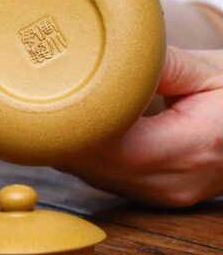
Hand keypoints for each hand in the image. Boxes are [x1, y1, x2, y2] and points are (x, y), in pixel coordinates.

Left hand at [58, 46, 222, 206]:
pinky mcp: (151, 194)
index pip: (112, 145)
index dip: (76, 124)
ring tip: (61, 109)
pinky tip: (84, 128)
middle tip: (47, 95)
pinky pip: (102, 176)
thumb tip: (108, 59)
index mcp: (191, 147)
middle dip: (64, 132)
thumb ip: (158, 64)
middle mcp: (171, 181)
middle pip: (91, 164)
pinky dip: (86, 152)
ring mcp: (160, 194)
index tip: (56, 95)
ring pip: (91, 174)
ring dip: (71, 143)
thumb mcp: (207, 71)